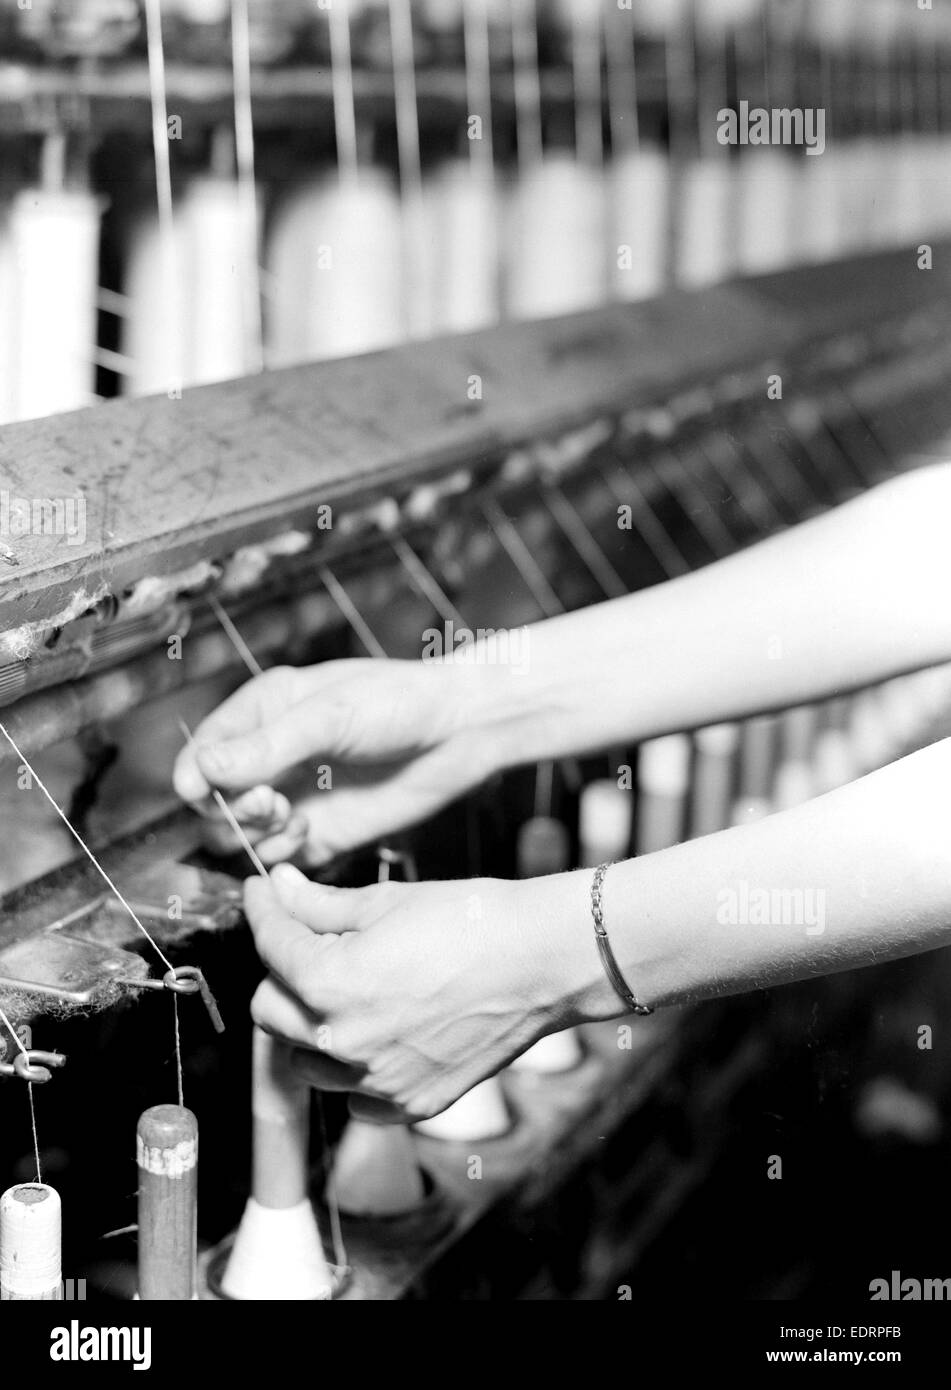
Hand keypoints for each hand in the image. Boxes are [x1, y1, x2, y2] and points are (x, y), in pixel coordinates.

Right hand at [172, 659, 504, 865]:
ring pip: (238, 835)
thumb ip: (267, 746)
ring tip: (291, 816)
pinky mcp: (319, 834)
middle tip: (271, 801)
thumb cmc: (399, 703)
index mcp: (264, 712)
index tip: (200, 792)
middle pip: (213, 800)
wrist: (459, 733)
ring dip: (254, 834)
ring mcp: (294, 798)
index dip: (195, 776)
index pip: (203, 750)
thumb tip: (204, 768)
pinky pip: (277, 859)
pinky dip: (281, 855)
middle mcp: (271, 757)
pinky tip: (307, 834)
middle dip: (231, 807)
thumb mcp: (329, 715)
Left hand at [243, 863, 604, 1121]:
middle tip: (308, 939)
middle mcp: (343, 1042)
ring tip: (343, 989)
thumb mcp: (387, 901)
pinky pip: (354, 1096)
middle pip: (268, 1010)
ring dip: (309, 1024)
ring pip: (303, 1060)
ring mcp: (377, 1081)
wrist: (544, 962)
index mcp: (330, 983)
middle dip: (279, 970)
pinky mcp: (409, 1103)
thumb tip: (279, 889)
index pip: (269, 944)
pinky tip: (377, 1030)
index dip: (262, 909)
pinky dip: (353, 1066)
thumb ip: (320, 903)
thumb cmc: (474, 921)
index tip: (264, 892)